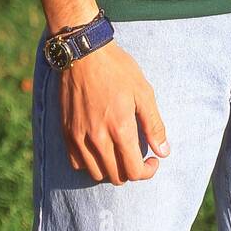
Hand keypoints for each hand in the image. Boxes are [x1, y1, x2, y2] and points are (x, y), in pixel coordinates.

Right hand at [58, 41, 169, 184]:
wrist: (84, 54)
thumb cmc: (117, 69)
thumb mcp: (143, 92)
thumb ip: (154, 125)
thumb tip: (164, 152)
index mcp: (120, 128)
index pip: (133, 171)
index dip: (147, 172)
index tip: (153, 160)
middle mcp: (97, 138)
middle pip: (116, 177)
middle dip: (132, 172)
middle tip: (139, 156)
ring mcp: (78, 137)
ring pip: (96, 173)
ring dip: (111, 170)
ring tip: (120, 153)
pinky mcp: (66, 132)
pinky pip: (77, 163)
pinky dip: (90, 163)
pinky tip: (100, 149)